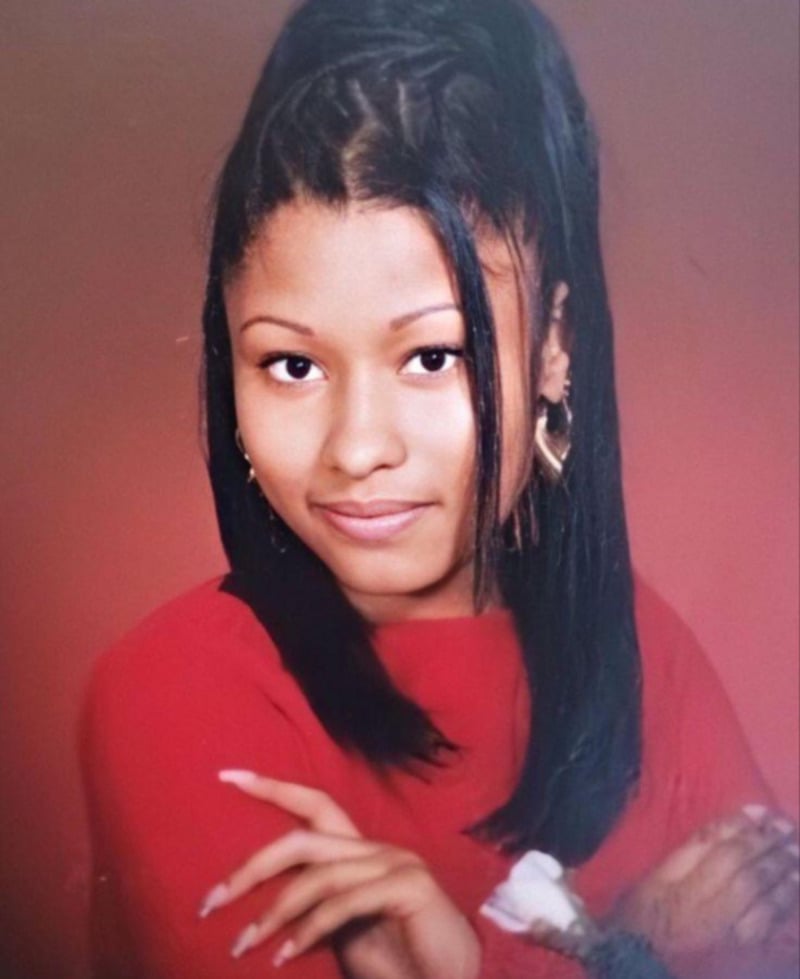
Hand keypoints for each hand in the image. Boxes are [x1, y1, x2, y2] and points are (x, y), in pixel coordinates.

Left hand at [198, 770, 480, 978]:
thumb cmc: (397, 965)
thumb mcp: (342, 934)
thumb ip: (314, 910)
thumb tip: (261, 911)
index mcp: (361, 852)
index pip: (314, 804)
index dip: (273, 787)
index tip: (228, 776)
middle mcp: (377, 848)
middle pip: (303, 838)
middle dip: (252, 866)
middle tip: (211, 900)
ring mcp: (396, 863)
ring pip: (318, 874)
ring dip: (273, 912)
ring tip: (242, 945)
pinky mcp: (409, 886)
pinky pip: (343, 903)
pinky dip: (308, 929)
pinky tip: (284, 956)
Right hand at [611, 805, 798, 968]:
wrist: (641, 960)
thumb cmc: (643, 910)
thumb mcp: (657, 874)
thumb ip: (693, 849)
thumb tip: (728, 824)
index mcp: (691, 889)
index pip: (729, 853)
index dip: (749, 831)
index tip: (765, 812)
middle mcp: (719, 912)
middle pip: (753, 875)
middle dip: (773, 850)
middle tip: (789, 828)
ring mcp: (735, 935)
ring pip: (768, 902)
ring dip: (786, 877)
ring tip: (797, 856)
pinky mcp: (743, 952)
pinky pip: (771, 928)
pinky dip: (785, 907)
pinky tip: (792, 891)